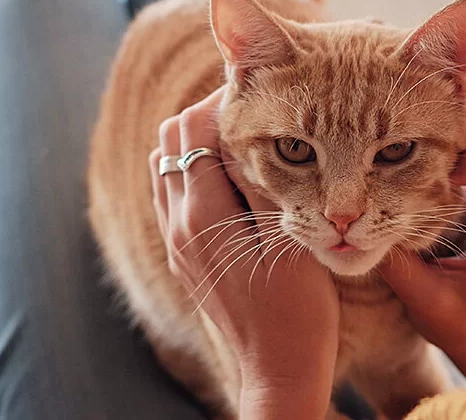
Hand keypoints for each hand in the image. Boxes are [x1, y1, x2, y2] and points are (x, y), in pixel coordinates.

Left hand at [150, 87, 336, 418]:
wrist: (278, 371)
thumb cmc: (298, 311)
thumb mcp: (290, 239)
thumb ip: (263, 181)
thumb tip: (246, 126)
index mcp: (201, 215)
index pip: (191, 128)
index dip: (224, 99)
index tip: (265, 93)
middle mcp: (177, 224)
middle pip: (169, 139)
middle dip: (208, 114)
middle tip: (258, 112)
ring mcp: (176, 242)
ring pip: (167, 165)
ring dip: (200, 143)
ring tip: (249, 141)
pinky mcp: (184, 256)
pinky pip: (175, 194)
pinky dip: (198, 172)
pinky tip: (238, 179)